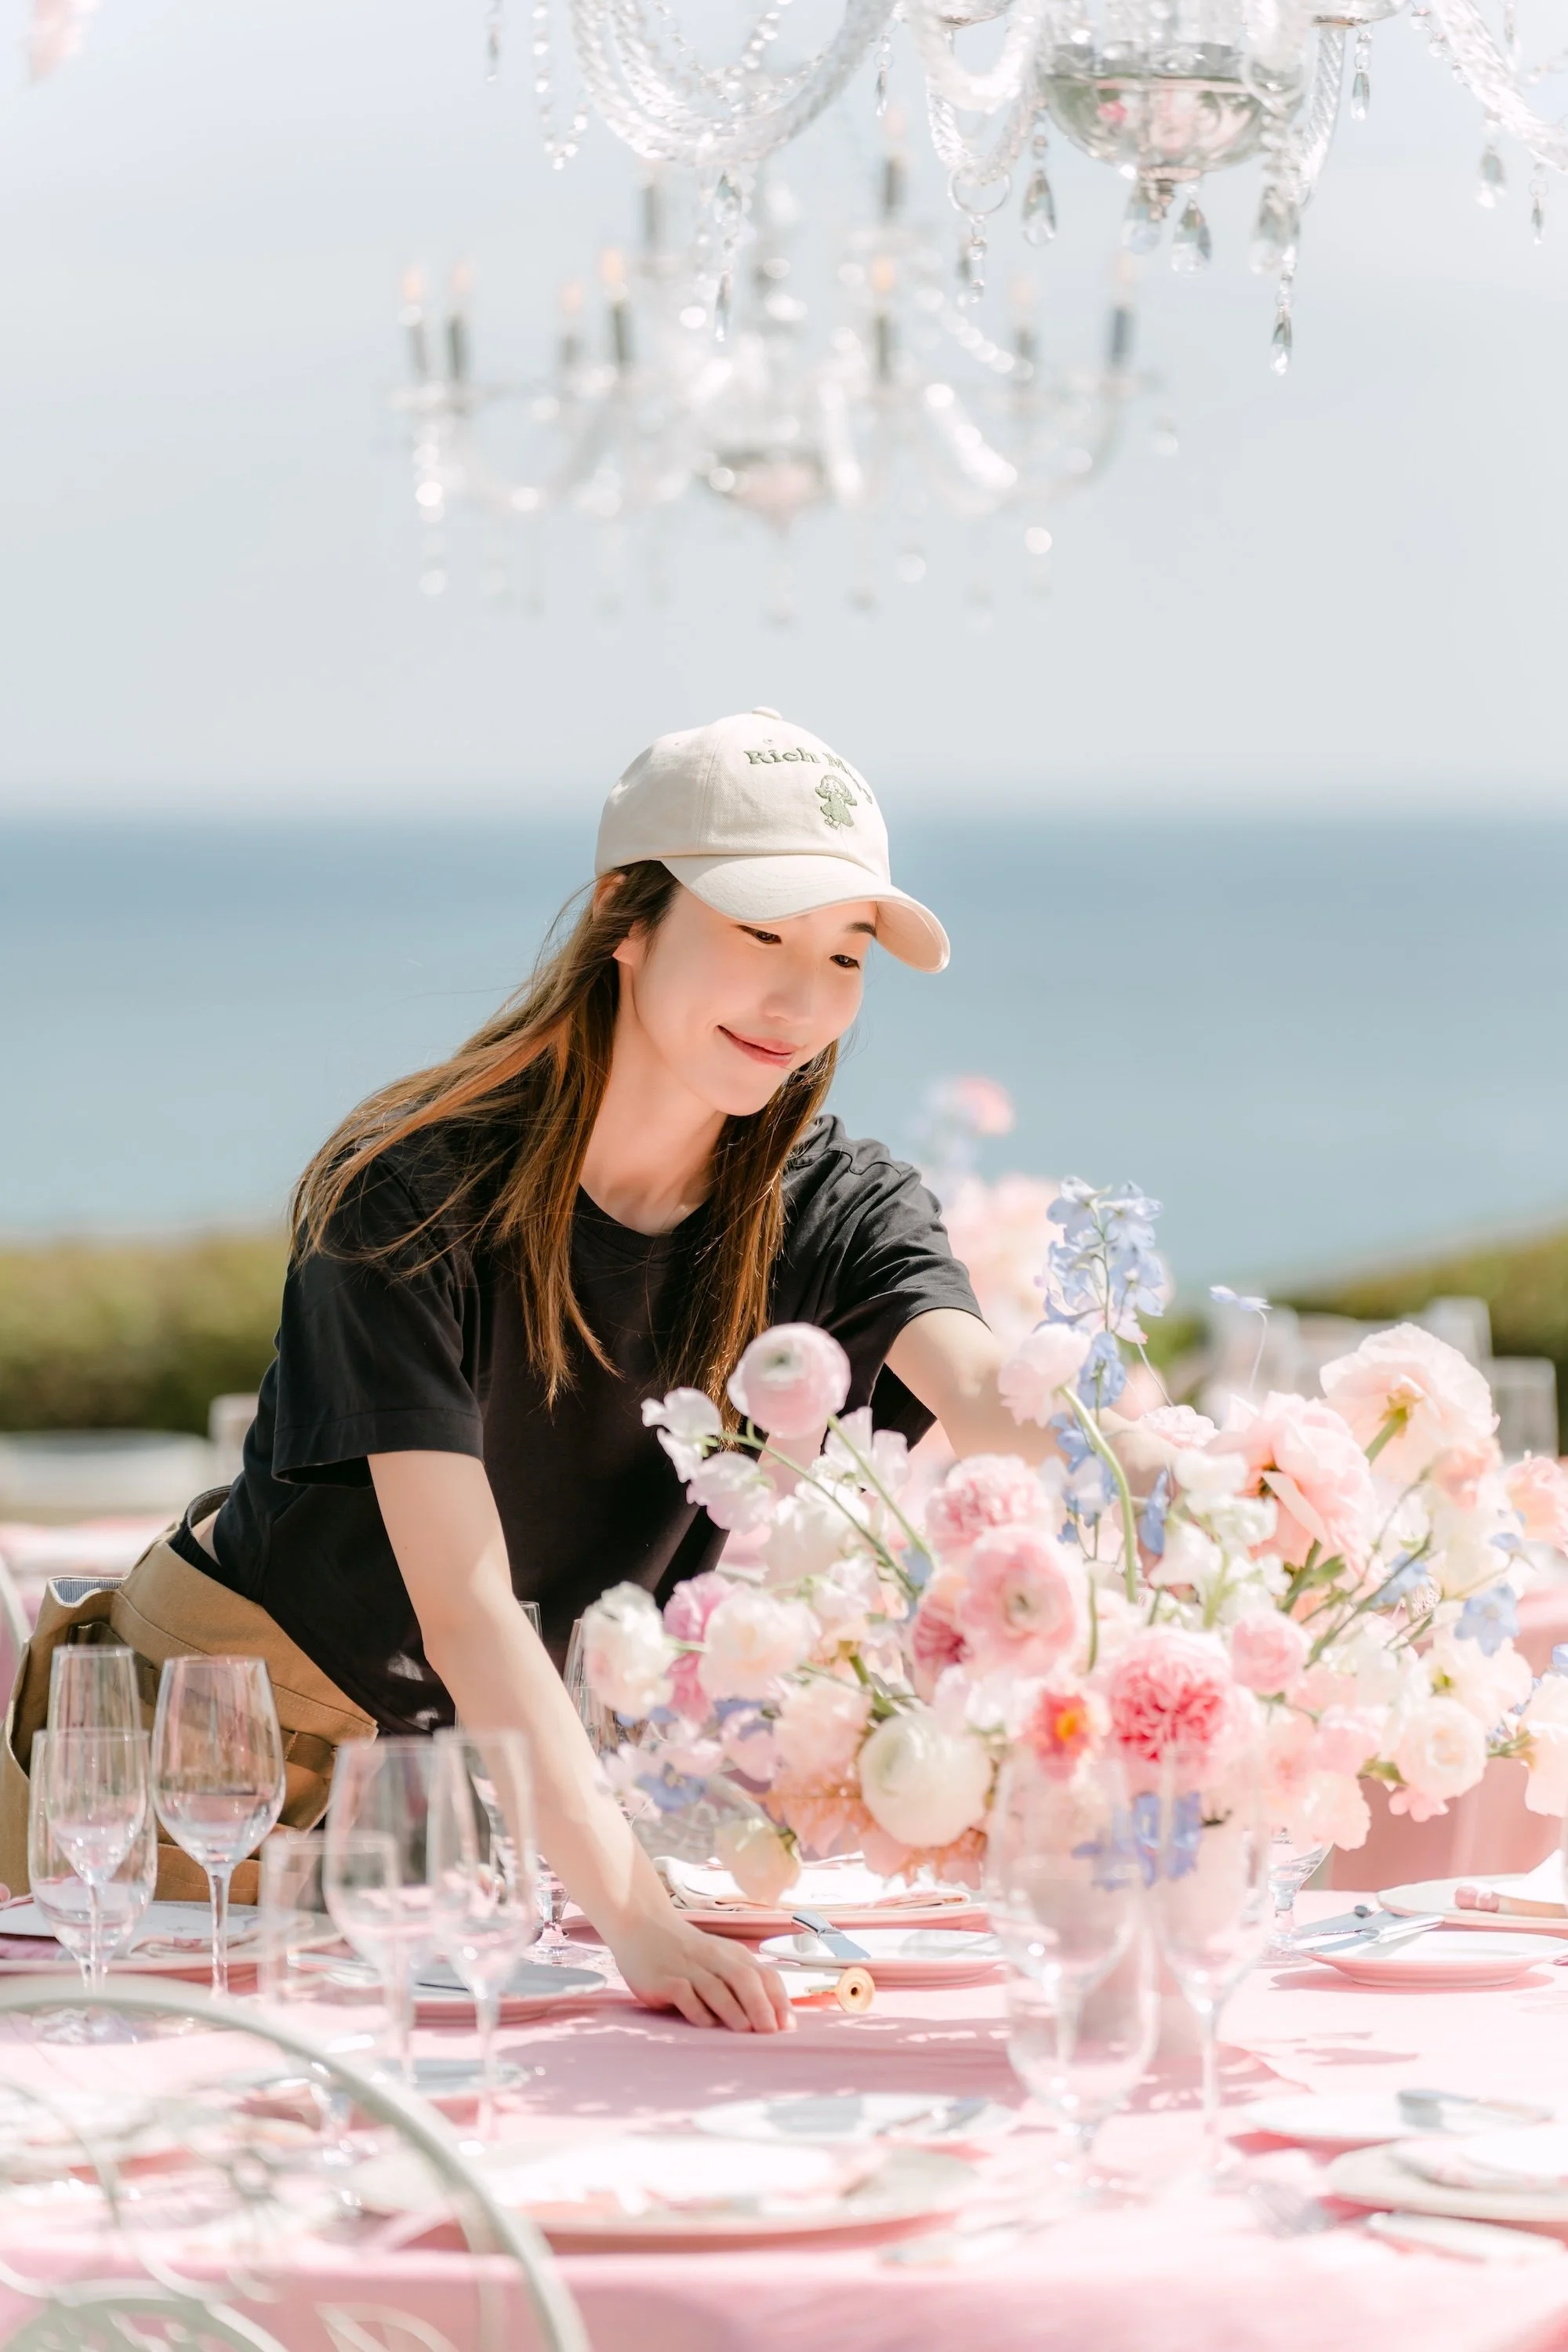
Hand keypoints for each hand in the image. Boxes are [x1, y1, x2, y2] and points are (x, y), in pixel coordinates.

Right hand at [610, 1910, 794, 2032]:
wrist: (642, 1925)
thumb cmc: (687, 1951)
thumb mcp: (720, 1959)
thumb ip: (742, 1983)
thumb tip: (774, 2018)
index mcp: (733, 1955)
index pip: (764, 1975)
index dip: (778, 2000)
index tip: (788, 2025)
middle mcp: (714, 1958)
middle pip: (744, 1979)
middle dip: (760, 2005)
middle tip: (770, 2031)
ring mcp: (688, 1968)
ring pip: (716, 1987)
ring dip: (733, 2009)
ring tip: (745, 2030)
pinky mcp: (664, 1979)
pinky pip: (683, 1994)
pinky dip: (697, 2009)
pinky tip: (706, 2024)